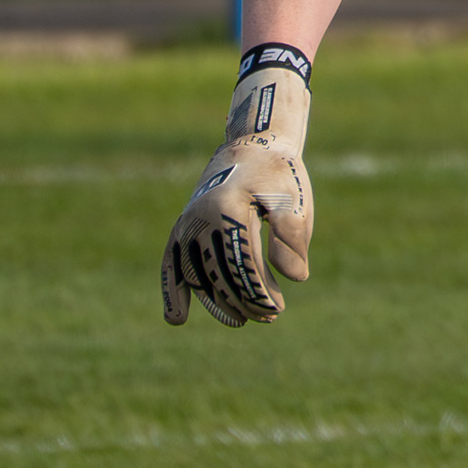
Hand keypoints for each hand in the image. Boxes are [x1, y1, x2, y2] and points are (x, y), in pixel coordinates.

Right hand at [162, 52, 314, 325]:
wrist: (251, 147)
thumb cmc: (277, 174)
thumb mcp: (292, 197)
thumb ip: (293, 235)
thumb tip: (296, 278)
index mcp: (229, 209)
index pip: (242, 263)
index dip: (258, 291)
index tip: (276, 308)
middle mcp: (201, 218)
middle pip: (220, 273)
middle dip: (244, 300)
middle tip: (270, 316)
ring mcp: (188, 224)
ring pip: (197, 275)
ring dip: (217, 302)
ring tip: (241, 320)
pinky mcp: (181, 229)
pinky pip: (171, 265)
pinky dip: (172, 290)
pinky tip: (177, 319)